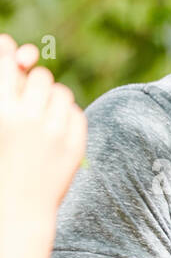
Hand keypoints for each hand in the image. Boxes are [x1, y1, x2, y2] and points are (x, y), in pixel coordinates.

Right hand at [0, 34, 86, 227]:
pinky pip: (76, 112)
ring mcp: (54, 134)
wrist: (16, 207)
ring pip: (62, 91)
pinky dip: (66, 117)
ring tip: (40, 117)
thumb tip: (22, 50)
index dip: (9, 61)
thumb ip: (5, 85)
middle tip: (26, 103)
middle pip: (39, 76)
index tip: (10, 71)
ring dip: (51, 98)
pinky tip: (52, 132)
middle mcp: (26, 120)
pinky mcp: (75, 146)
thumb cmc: (1, 155)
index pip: (7, 62)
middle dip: (32, 84)